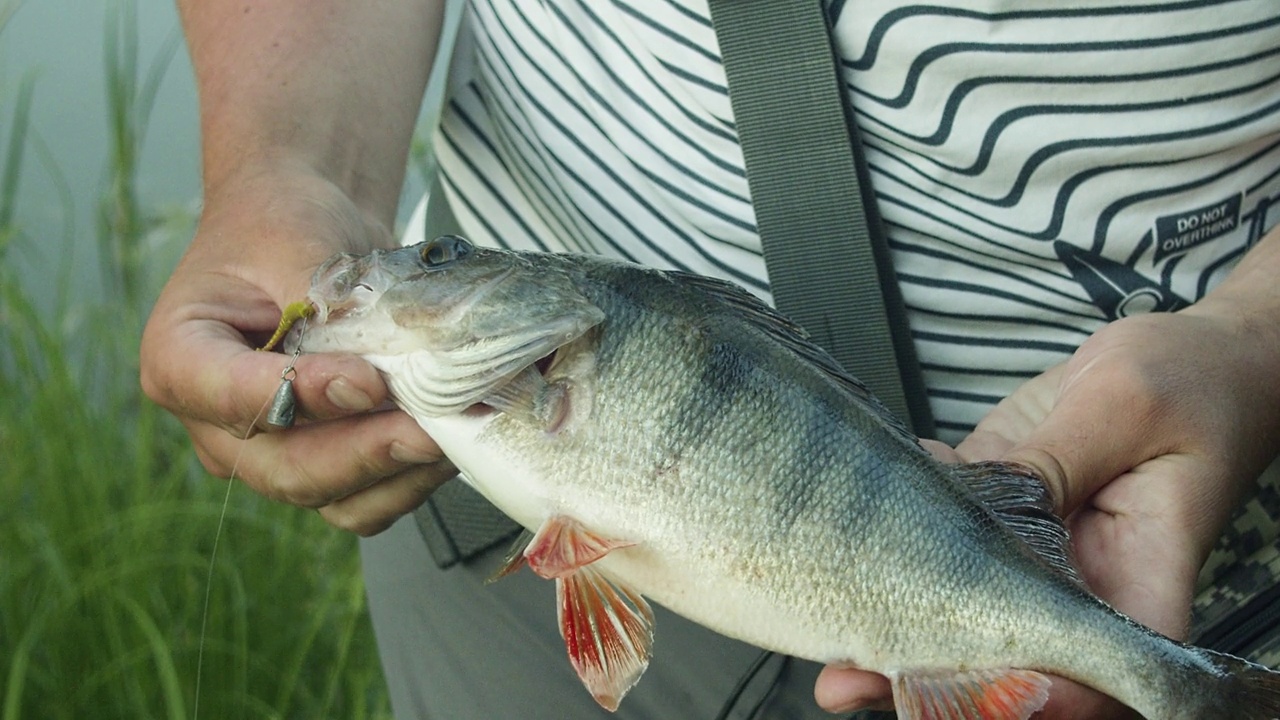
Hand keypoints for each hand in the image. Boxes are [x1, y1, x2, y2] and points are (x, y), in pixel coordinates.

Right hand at [140, 164, 455, 534]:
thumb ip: (324, 310)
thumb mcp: (295, 243)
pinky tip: (449, 441)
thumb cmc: (285, 224)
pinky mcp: (321, 459)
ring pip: (330, 497)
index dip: (302, 398)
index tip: (367, 382)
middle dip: (363, 456)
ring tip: (450, 435)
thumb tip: (369, 382)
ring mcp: (269, 449)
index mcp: (181, 358)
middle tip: (428, 431)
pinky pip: (363, 498)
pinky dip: (409, 479)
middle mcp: (215, 421)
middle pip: (284, 470)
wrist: (309, 225)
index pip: (233, 398)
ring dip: (396, 476)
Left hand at [814, 304, 1279, 717]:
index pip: (1091, 671)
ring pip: (955, 597)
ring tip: (828, 638)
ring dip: (892, 618)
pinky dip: (896, 519)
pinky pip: (937, 521)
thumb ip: (1058, 460)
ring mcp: (1030, 539)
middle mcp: (1079, 575)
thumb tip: (991, 499)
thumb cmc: (1190, 381)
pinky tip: (862, 507)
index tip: (972, 692)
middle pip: (1006, 649)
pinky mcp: (996, 497)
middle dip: (931, 674)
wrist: (1189, 353)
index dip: (1032, 694)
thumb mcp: (1126, 408)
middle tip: (851, 679)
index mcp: (1138, 577)